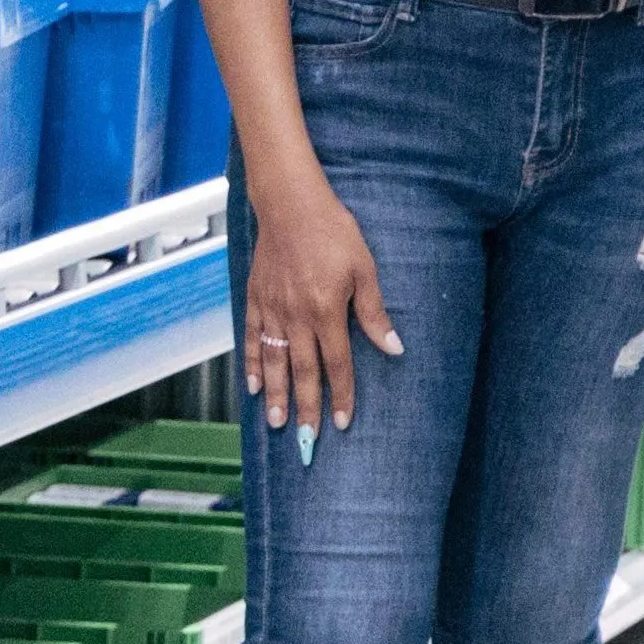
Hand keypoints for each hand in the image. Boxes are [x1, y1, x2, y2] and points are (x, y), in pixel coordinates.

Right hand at [242, 180, 399, 436]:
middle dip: (306, 407)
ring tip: (277, 423)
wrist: (290, 203)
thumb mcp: (365, 269)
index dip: (340, 395)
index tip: (341, 423)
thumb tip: (393, 348)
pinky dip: (251, 364)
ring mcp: (271, 308)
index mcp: (326, 310)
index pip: (336, 363)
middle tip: (306, 440)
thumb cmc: (334, 232)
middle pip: (303, 371)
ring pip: (273, 361)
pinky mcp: (255, 298)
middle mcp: (296, 316)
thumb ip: (374, 312)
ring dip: (275, 395)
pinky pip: (250, 337)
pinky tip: (252, 386)